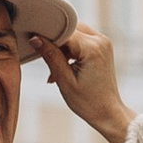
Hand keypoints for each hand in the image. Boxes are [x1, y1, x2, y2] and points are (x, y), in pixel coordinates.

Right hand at [43, 19, 132, 142]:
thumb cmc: (88, 102)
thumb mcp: (64, 80)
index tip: (35, 45)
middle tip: (50, 65)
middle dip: (56, 44)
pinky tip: (65, 67)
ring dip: (62, 48)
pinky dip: (70, 50)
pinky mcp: (102, 47)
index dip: (47, 38)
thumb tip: (36, 38)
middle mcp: (101, 40)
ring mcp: (103, 42)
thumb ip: (50, 56)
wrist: (108, 113)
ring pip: (74, 33)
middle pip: (69, 29)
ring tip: (57, 71)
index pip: (63, 32)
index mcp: (93, 48)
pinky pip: (81, 40)